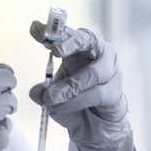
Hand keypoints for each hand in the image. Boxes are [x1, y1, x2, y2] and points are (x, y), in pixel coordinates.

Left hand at [29, 21, 136, 150]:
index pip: (67, 33)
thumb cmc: (73, 97)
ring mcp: (110, 71)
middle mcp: (97, 53)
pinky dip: (76, 101)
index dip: (53, 30)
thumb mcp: (53, 92)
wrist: (94, 122)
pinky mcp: (115, 91)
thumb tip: (35, 93)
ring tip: (50, 98)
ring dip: (69, 86)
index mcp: (79, 47)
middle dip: (71, 43)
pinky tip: (60, 107)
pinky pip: (96, 94)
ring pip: (93, 73)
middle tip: (55, 50)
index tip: (35, 28)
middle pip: (88, 40)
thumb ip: (43, 90)